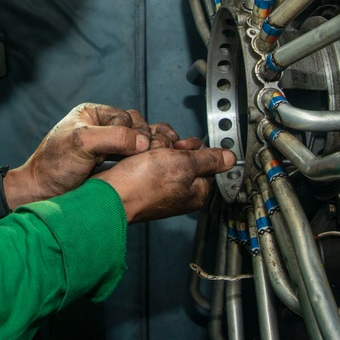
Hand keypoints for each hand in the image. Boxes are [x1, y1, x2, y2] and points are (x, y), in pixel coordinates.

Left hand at [5, 103, 187, 206]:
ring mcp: (107, 146)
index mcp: (92, 113)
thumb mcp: (82, 143)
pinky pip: (132, 157)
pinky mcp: (110, 164)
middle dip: (143, 140)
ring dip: (146, 150)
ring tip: (158, 157)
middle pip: (135, 127)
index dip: (132, 132)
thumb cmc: (54, 166)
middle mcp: (101, 126)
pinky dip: (142, 160)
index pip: (124, 117)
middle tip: (151, 153)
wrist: (42, 194)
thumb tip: (143, 141)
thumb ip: (113, 137)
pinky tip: (150, 165)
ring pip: (136, 142)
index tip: (137, 148)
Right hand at [94, 146, 235, 222]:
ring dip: (155, 146)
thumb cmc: (143, 185)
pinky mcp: (143, 178)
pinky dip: (142, 151)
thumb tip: (230, 159)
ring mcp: (161, 184)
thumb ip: (210, 159)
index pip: (206, 160)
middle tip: (161, 153)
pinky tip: (135, 157)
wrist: (109, 194)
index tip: (182, 146)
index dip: (194, 148)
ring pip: (165, 151)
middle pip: (184, 153)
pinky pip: (148, 156)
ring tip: (145, 155)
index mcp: (197, 191)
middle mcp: (181, 189)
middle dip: (171, 146)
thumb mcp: (184, 164)